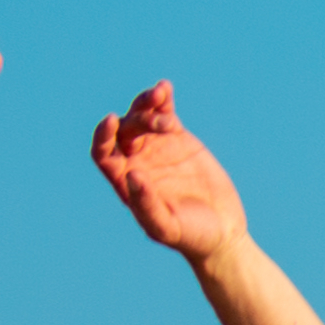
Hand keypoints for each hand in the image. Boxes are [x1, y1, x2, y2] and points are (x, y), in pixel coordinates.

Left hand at [85, 83, 248, 264]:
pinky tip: (164, 89)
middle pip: (123, 129)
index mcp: (124, 181)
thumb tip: (132, 174)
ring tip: (161, 96)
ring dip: (147, 104)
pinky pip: (164, 114)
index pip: (102, 152)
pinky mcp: (178, 139)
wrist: (221, 231)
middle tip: (159, 122)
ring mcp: (156, 148)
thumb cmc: (189, 236)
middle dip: (136, 117)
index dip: (103, 135)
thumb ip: (146, 205)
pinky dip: (162, 100)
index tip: (111, 121)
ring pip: (141, 116)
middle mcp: (135, 161)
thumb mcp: (165, 227)